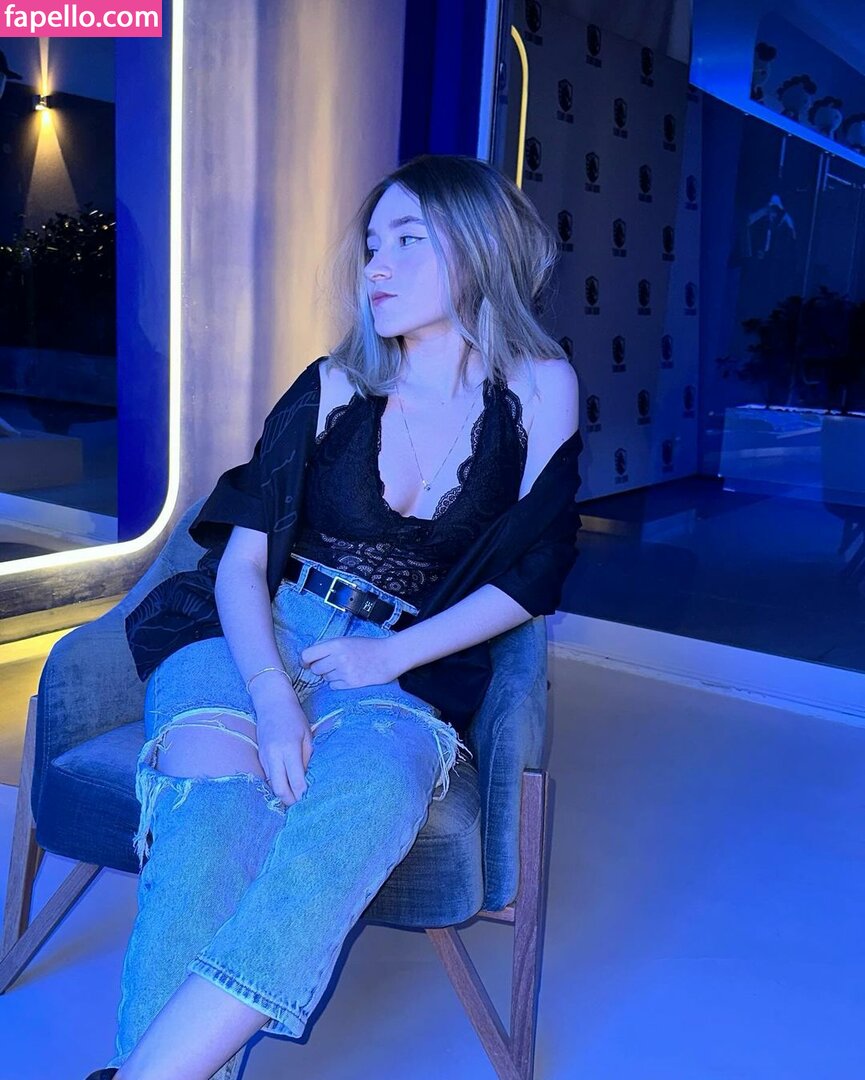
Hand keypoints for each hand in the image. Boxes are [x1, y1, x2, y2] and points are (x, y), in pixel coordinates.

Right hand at [252, 681, 312, 805]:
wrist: (271, 703)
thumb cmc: (294, 717)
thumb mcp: (307, 736)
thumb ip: (307, 758)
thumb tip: (308, 780)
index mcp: (288, 749)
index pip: (296, 780)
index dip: (303, 794)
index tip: (311, 800)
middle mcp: (273, 756)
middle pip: (280, 789)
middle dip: (291, 800)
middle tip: (302, 803)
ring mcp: (264, 758)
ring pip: (272, 785)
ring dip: (284, 793)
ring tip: (296, 795)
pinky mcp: (259, 758)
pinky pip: (269, 777)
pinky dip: (278, 783)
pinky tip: (287, 783)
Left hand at [301, 635, 403, 689]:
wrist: (389, 656)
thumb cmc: (367, 646)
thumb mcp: (346, 639)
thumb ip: (327, 646)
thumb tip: (307, 657)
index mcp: (336, 644)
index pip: (307, 655)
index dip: (304, 660)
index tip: (306, 662)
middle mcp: (339, 658)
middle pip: (315, 669)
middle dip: (320, 667)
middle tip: (331, 664)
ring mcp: (345, 672)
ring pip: (325, 678)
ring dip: (330, 675)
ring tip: (344, 668)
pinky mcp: (351, 684)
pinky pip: (334, 686)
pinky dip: (338, 683)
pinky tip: (349, 676)